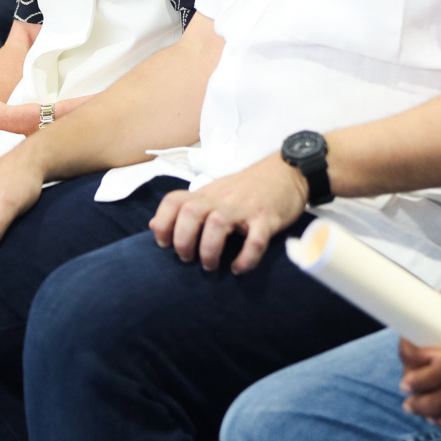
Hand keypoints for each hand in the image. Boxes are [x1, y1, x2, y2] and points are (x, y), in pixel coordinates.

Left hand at [148, 153, 306, 272]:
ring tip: (211, 266)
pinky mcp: (267, 218)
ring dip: (209, 250)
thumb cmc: (247, 188)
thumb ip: (186, 208)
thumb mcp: (213, 194)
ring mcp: (244, 208)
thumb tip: (153, 225)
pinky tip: (239, 268)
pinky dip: (246, 258)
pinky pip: (255, 240)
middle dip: (183, 240)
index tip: (164, 244)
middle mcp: (221, 198)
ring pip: (218, 224)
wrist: (287, 171)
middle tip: (188, 259)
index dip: (162, 223)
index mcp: (206, 194)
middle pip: (190, 213)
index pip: (173, 201)